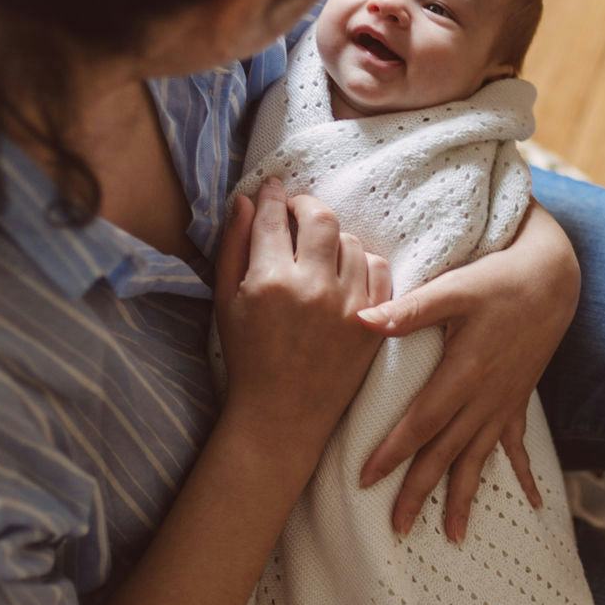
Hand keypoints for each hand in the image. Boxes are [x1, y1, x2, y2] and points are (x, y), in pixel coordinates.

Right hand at [214, 178, 392, 458]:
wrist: (283, 414)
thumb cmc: (247, 358)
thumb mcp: (225, 302)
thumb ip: (232, 247)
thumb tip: (245, 201)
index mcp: (270, 281)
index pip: (275, 218)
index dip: (273, 197)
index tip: (273, 190)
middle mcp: (312, 288)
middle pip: (321, 218)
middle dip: (307, 205)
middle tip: (298, 210)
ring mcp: (348, 305)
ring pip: (351, 242)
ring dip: (333, 238)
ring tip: (319, 250)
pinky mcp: (373, 321)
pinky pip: (379, 269)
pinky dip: (363, 263)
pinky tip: (346, 272)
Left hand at [354, 201, 580, 542]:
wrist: (553, 278)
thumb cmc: (498, 279)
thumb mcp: (454, 287)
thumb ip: (409, 309)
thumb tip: (362, 320)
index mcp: (464, 372)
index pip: (421, 422)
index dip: (393, 452)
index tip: (366, 480)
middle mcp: (486, 396)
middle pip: (447, 452)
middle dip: (421, 491)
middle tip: (398, 528)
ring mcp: (505, 401)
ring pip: (479, 458)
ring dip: (465, 496)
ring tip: (455, 536)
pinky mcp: (519, 398)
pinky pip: (518, 445)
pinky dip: (522, 475)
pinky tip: (532, 504)